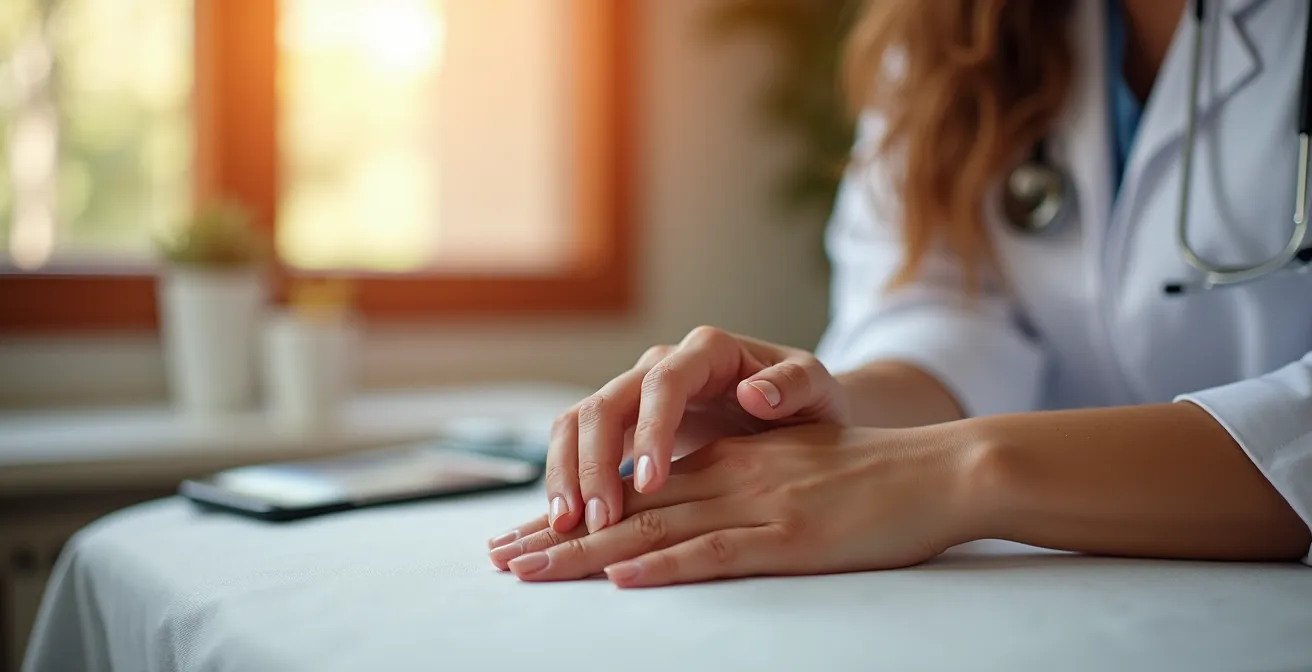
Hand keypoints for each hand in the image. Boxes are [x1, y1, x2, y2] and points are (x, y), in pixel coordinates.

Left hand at [487, 423, 984, 586]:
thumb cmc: (870, 479)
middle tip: (499, 558)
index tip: (526, 535)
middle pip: (627, 508)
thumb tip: (691, 509)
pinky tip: (623, 579)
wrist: (939, 471)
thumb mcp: (791, 469)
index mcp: (727, 460)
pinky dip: (665, 567)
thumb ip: (739, 481)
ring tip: (529, 570)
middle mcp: (728, 476)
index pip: (634, 488)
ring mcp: (756, 505)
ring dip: (585, 552)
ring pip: (654, 528)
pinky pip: (716, 552)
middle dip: (557, 533)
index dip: (576, 512)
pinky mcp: (789, 538)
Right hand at [520, 326, 848, 538]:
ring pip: (578, 423)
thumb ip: (793, 387)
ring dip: (567, 473)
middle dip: (594, 463)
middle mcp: (661, 367)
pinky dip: (566, 482)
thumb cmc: (807, 401)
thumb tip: (755, 394)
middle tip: (599, 520)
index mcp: (707, 352)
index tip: (653, 484)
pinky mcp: (623, 427)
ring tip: (569, 526)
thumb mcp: (816, 389)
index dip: (651, 431)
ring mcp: (636, 396)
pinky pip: (578, 447)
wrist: (796, 411)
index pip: (663, 384)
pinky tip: (567, 523)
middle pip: (605, 403)